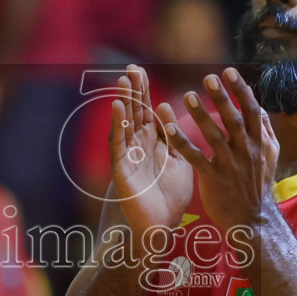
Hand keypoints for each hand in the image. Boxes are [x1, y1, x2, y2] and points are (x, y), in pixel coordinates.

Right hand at [110, 65, 193, 235]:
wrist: (163, 227)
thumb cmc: (171, 197)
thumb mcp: (179, 160)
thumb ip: (173, 135)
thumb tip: (166, 106)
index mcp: (153, 142)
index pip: (146, 111)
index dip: (143, 91)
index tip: (141, 70)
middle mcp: (138, 146)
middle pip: (134, 113)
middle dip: (133, 91)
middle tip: (131, 68)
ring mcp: (128, 156)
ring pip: (125, 124)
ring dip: (124, 102)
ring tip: (123, 81)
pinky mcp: (121, 169)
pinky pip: (119, 143)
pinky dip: (118, 125)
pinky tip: (117, 107)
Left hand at [164, 68, 279, 231]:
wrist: (253, 220)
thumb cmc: (258, 185)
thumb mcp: (270, 156)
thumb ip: (265, 130)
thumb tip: (260, 107)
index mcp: (259, 143)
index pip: (252, 111)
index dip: (241, 90)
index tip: (229, 71)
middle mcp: (246, 151)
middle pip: (234, 120)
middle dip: (222, 98)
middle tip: (208, 77)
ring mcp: (230, 166)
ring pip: (214, 137)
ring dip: (200, 115)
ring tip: (187, 95)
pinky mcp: (214, 180)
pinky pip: (196, 159)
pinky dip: (183, 143)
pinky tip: (170, 128)